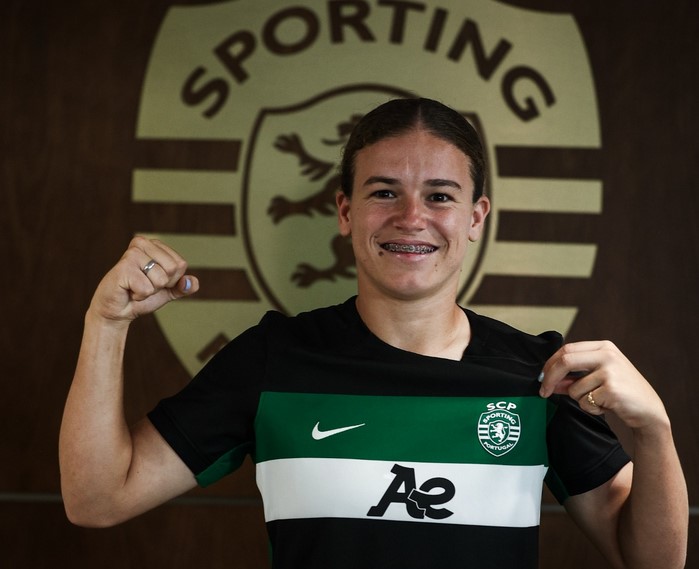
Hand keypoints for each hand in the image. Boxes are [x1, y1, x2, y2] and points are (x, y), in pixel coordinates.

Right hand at [89, 236, 198, 323]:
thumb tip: (192, 282)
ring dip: (150, 290)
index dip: (172, 280)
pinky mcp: (124, 268)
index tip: (154, 281)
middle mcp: (143, 244)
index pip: (180, 264)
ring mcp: (132, 254)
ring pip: (161, 279)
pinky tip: (129, 290)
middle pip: (173, 269)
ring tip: (135, 287)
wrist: (118, 311)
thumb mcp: (168, 291)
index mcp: (155, 245)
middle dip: (162, 284)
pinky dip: (140, 296)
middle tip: (144, 284)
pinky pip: (147, 288)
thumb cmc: (141, 296)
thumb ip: (184, 286)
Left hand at [538, 341, 668, 431]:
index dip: (549, 365)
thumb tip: (548, 381)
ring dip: (580, 400)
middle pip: (565, 361)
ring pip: (574, 388)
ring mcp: (610, 371)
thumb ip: (573, 377)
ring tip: (599, 401)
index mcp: (603, 347)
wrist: (648, 411)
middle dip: (549, 378)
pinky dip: (591, 408)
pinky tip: (607, 407)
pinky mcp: (611, 389)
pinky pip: (585, 401)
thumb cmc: (621, 393)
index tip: (542, 378)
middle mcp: (607, 355)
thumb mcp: (597, 379)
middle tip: (543, 392)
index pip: (566, 350)